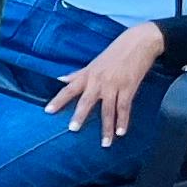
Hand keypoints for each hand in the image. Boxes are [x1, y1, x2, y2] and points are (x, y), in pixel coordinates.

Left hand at [52, 22, 165, 140]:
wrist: (138, 43)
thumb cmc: (114, 53)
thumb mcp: (93, 63)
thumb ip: (77, 74)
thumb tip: (60, 79)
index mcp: (88, 75)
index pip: (69, 88)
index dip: (58, 100)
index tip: (47, 111)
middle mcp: (98, 81)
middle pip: (87, 101)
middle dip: (80, 115)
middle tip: (73, 129)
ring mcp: (114, 85)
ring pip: (108, 109)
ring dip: (107, 127)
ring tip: (105, 143)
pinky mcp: (129, 88)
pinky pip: (124, 107)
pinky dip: (123, 121)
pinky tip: (121, 133)